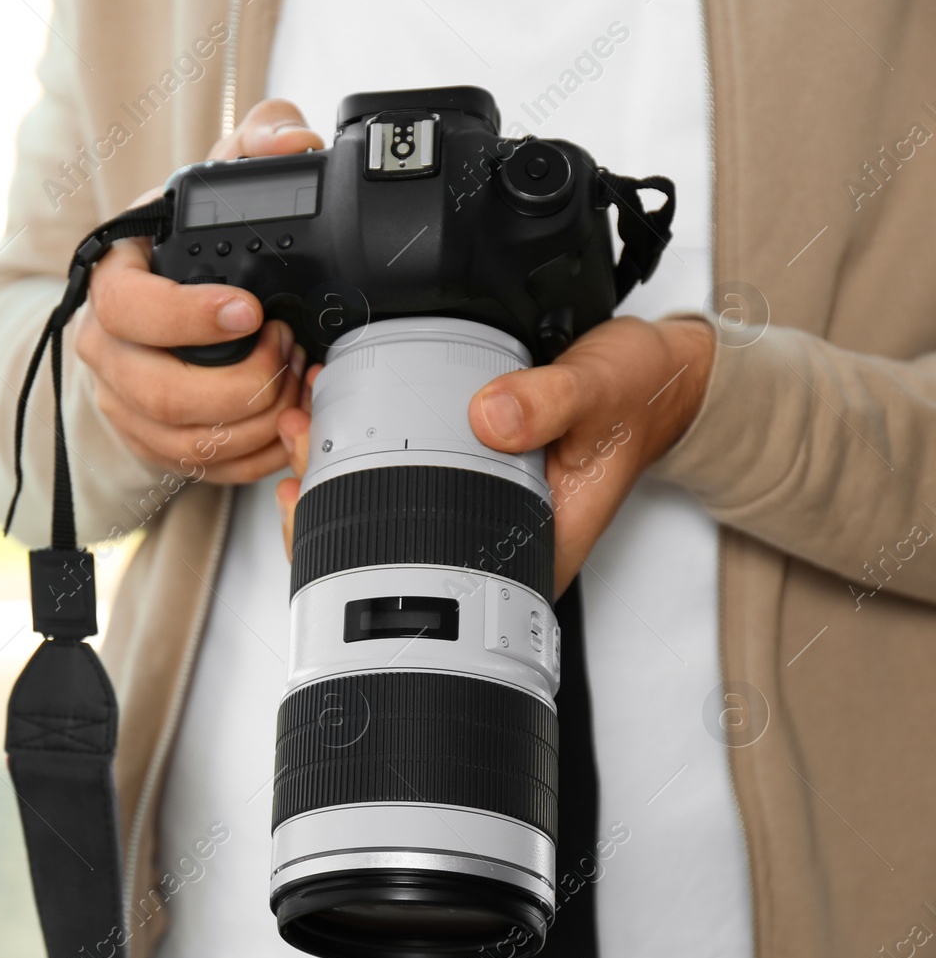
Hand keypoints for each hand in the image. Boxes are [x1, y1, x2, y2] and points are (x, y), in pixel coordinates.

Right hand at [75, 99, 324, 483]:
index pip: (128, 307)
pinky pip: (201, 469)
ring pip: (183, 440)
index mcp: (113, 278)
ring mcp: (124, 402)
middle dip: (241, 384)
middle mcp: (107, 346)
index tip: (252, 312)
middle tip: (290, 349)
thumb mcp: (221, 176)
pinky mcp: (152, 442)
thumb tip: (293, 144)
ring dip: (255, 421)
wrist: (166, 296)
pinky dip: (254, 455)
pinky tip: (287, 422)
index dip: (187, 318)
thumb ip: (260, 139)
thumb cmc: (189, 241)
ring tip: (297, 382)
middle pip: (158, 392)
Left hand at [276, 316, 715, 594]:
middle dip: (329, 503)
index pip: (428, 581)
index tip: (312, 504)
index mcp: (529, 546)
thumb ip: (550, 402)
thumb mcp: (599, 389)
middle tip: (301, 445)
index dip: (355, 555)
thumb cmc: (637, 397)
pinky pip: (404, 472)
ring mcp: (479, 507)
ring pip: (390, 509)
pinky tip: (337, 415)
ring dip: (339, 470)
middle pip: (392, 549)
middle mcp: (496, 536)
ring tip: (306, 423)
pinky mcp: (470, 471)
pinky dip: (365, 447)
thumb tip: (491, 417)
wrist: (656, 376)